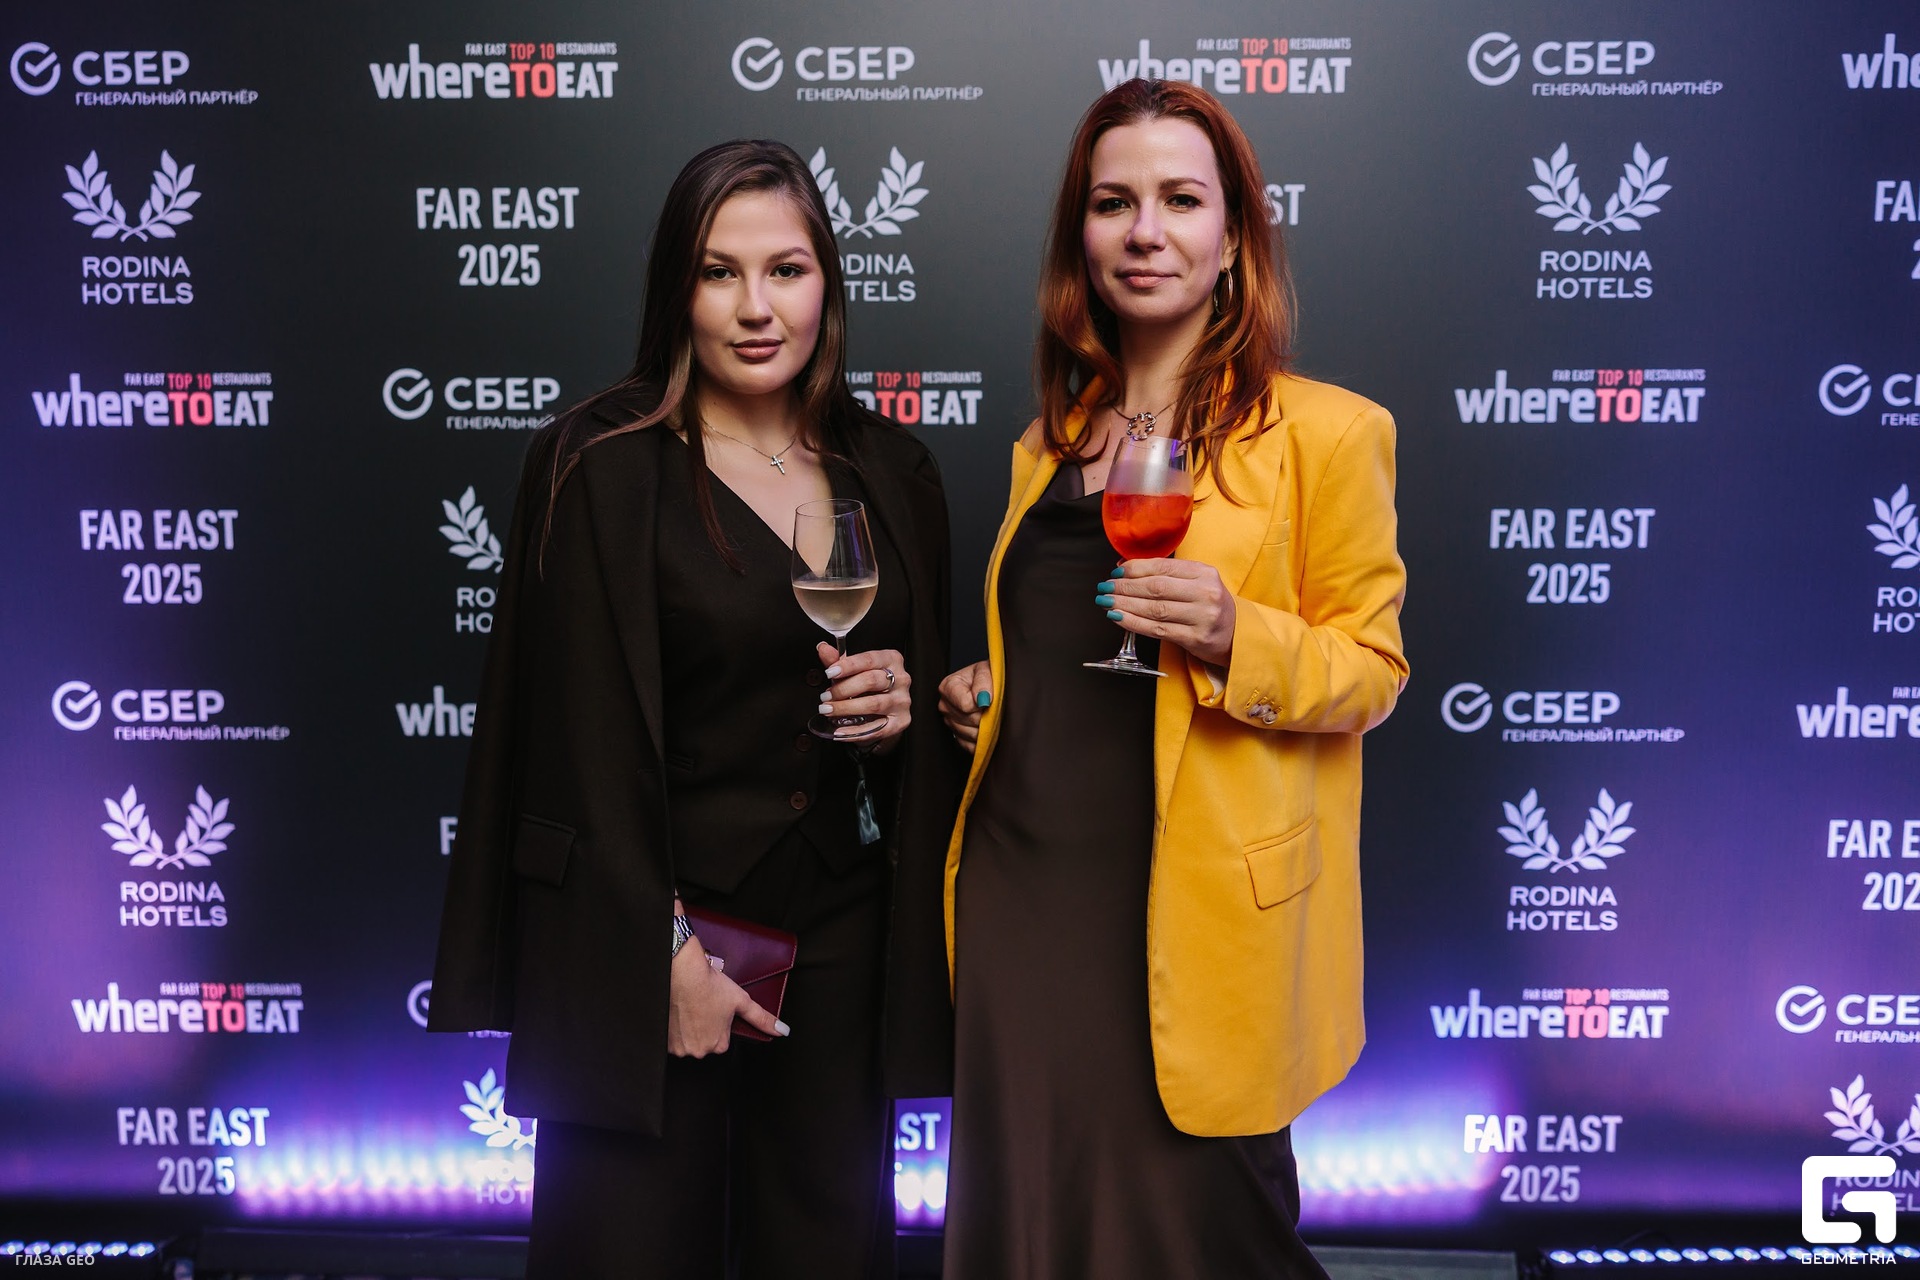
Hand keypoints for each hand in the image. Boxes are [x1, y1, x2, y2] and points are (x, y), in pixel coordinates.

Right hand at [668, 925, 786, 1056]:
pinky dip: (675, 1029)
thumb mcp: (742, 1001)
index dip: (720, 1023)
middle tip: (704, 1007)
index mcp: (719, 1045)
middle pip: (704, 1042)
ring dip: (689, 1029)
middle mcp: (699, 1050)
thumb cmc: (710, 986)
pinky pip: (672, 1039)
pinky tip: (680, 1012)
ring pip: (688, 1040)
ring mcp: (680, 1047)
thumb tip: (783, 1031)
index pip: (722, 1040)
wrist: (683, 973)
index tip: (716, 1009)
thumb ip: (762, 1018)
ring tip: (691, 1008)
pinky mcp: (664, 1040)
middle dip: (704, 1028)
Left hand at [817, 643, 910, 750]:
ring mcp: (902, 701)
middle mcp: (901, 679)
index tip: (829, 672)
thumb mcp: (854, 670)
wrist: (885, 710)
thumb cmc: (870, 686)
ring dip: (846, 708)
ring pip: (873, 704)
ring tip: (829, 710)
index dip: (848, 666)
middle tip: (826, 696)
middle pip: (871, 681)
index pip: (869, 659)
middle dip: (844, 689)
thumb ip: (839, 660)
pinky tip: (839, 730)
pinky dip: (855, 731)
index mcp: (891, 659)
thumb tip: (823, 649)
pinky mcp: (901, 721)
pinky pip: (876, 728)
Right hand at [938, 661, 992, 753]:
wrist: (994, 685)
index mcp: (948, 686)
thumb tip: (981, 699)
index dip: (983, 703)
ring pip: (970, 735)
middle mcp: (945, 705)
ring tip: (992, 716)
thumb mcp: (987, 670)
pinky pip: (971, 747)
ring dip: (986, 728)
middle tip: (995, 708)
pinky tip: (988, 729)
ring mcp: (950, 723)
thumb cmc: (989, 676)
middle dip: (986, 716)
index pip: (965, 705)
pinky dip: (983, 741)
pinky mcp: (958, 737)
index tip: (991, 697)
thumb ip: (983, 681)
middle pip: (968, 720)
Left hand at [1098, 559, 1237, 667]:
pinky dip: (1134, 623)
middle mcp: (1205, 592)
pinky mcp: (1196, 638)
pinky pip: (1158, 629)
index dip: (1134, 569)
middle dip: (1125, 587)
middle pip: (1156, 587)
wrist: (1238, 635)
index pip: (1163, 567)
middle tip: (1104, 588)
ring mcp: (1202, 617)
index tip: (1115, 572)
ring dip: (1125, 605)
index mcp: (1204, 573)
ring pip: (1155, 608)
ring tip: (1106, 602)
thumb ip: (1167, 575)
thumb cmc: (1209, 606)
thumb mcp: (1197, 583)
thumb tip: (1124, 568)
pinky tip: (1118, 618)